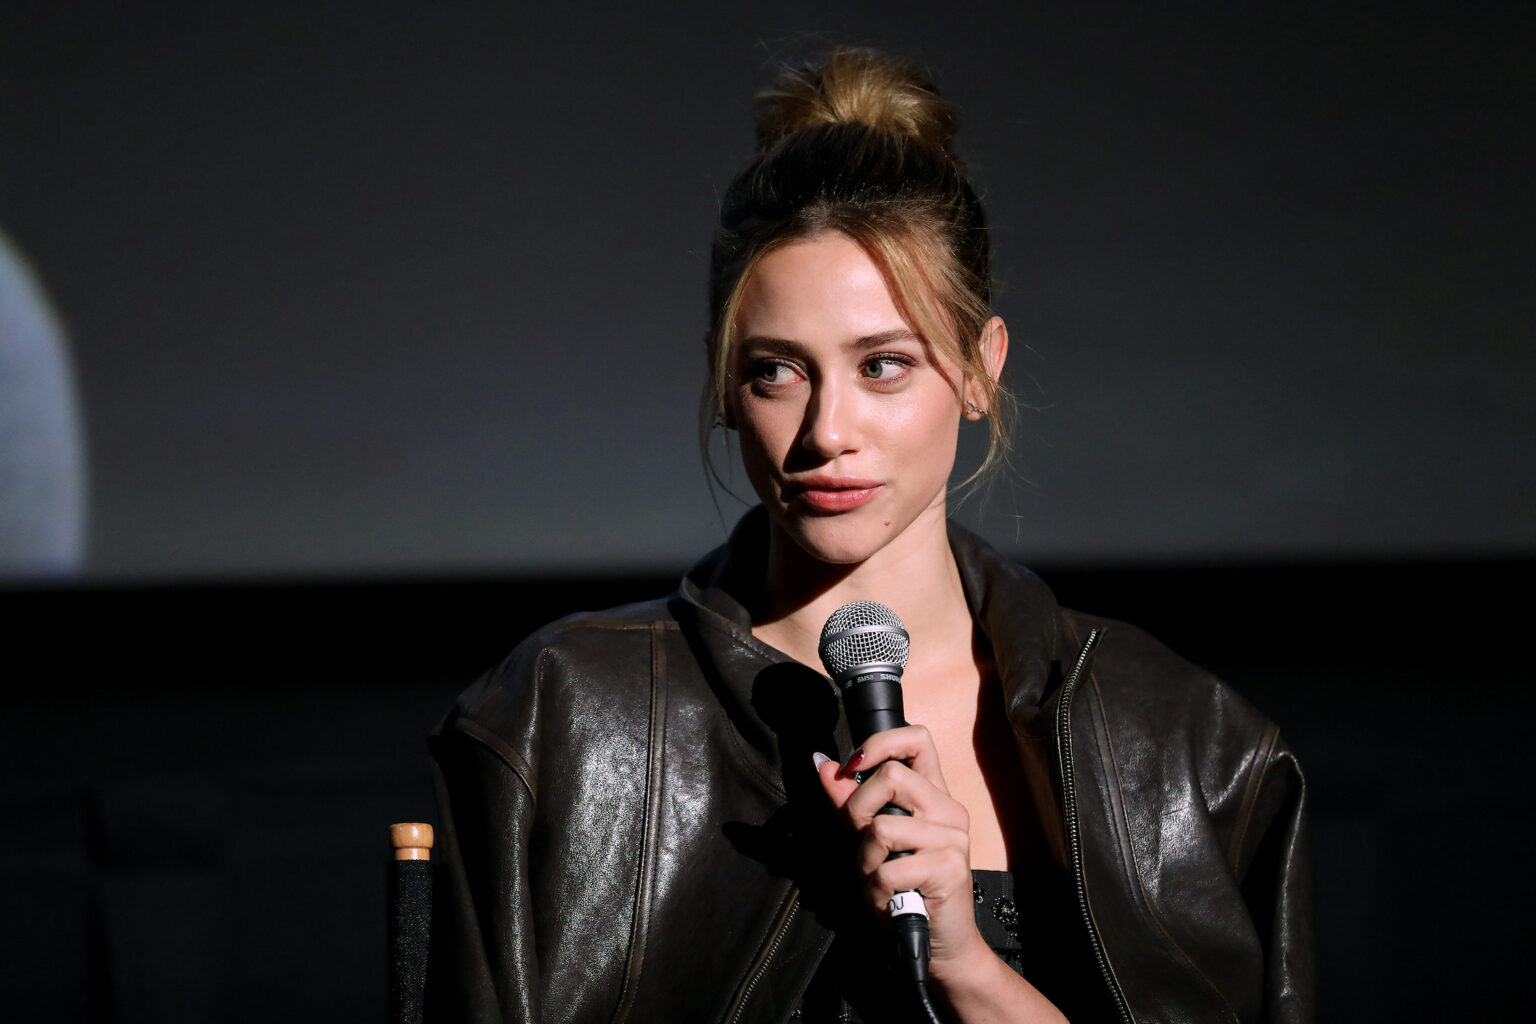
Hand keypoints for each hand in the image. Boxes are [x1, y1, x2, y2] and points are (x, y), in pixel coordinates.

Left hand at [814, 728, 1068, 1022]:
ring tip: (878, 879)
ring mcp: (953, 838)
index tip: (853, 766)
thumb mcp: (871, 841)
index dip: (881, 742)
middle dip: (857, 810)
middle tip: (861, 842)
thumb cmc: (905, 890)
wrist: (940, 944)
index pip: (917, 738)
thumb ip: (848, 802)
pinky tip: (889, 900)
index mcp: (933, 795)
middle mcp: (948, 810)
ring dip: (865, 861)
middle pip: (892, 776)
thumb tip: (822, 763)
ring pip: (883, 827)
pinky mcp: (950, 868)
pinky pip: (888, 869)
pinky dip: (875, 890)